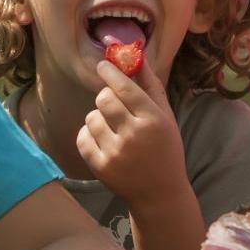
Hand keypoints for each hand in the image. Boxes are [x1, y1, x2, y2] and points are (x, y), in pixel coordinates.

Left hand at [76, 60, 188, 206]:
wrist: (160, 193)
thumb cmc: (165, 149)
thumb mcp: (166, 117)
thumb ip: (151, 86)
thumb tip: (136, 57)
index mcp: (153, 120)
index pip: (125, 87)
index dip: (110, 73)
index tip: (103, 66)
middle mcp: (133, 135)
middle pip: (103, 99)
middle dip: (105, 97)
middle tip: (112, 104)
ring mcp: (115, 153)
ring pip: (91, 117)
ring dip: (98, 118)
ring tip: (111, 127)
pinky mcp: (100, 167)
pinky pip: (82, 137)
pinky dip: (89, 135)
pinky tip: (102, 140)